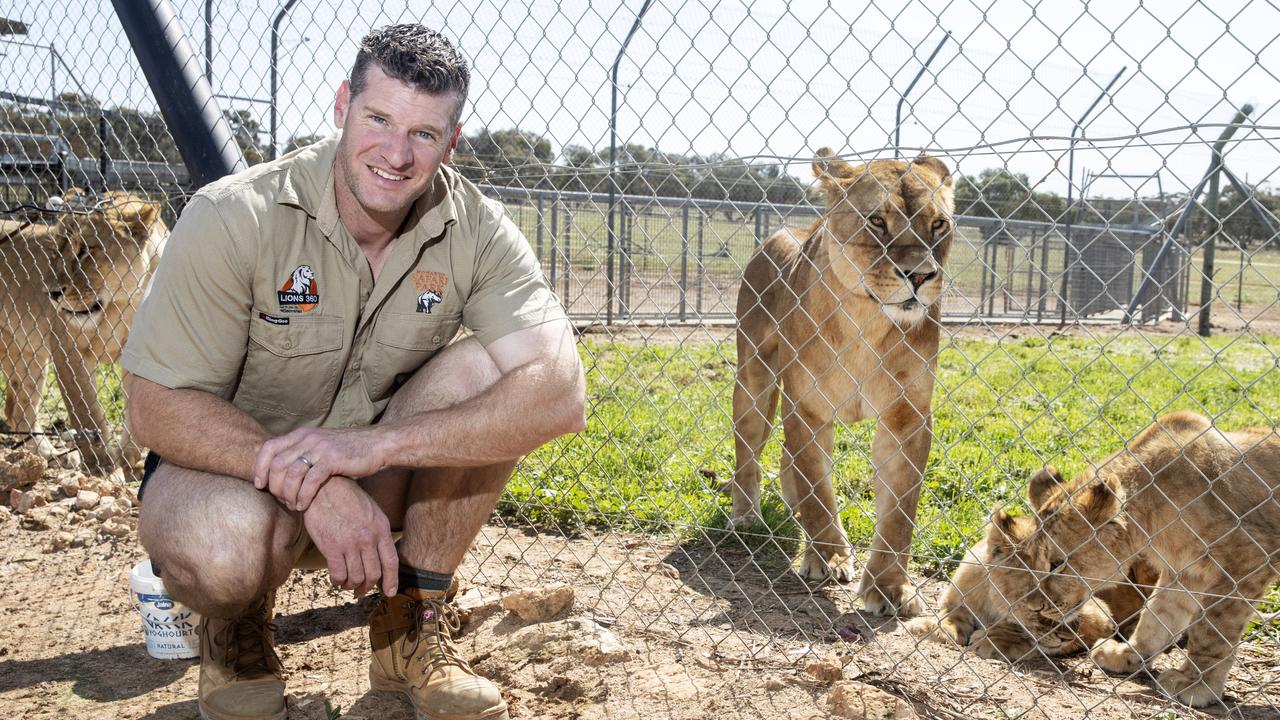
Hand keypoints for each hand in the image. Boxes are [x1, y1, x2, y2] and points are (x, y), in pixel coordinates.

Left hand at [254, 426, 389, 511]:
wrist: (378, 444)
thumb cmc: (349, 450)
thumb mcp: (321, 446)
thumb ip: (303, 453)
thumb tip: (282, 472)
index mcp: (302, 434)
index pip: (268, 448)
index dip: (259, 468)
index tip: (261, 485)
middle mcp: (308, 438)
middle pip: (277, 464)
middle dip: (275, 487)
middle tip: (281, 500)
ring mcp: (320, 448)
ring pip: (291, 474)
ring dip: (288, 494)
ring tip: (293, 505)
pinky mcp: (333, 460)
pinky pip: (310, 481)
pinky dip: (303, 496)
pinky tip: (304, 505)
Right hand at [302, 476, 398, 596]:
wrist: (324, 487)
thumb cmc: (347, 498)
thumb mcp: (371, 512)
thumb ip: (377, 532)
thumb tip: (379, 555)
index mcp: (381, 529)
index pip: (391, 562)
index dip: (391, 581)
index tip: (390, 592)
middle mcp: (368, 538)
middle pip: (373, 574)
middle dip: (367, 587)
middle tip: (361, 591)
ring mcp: (350, 544)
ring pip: (356, 578)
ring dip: (351, 585)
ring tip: (347, 584)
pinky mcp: (332, 547)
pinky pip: (339, 575)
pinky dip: (338, 581)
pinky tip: (335, 579)